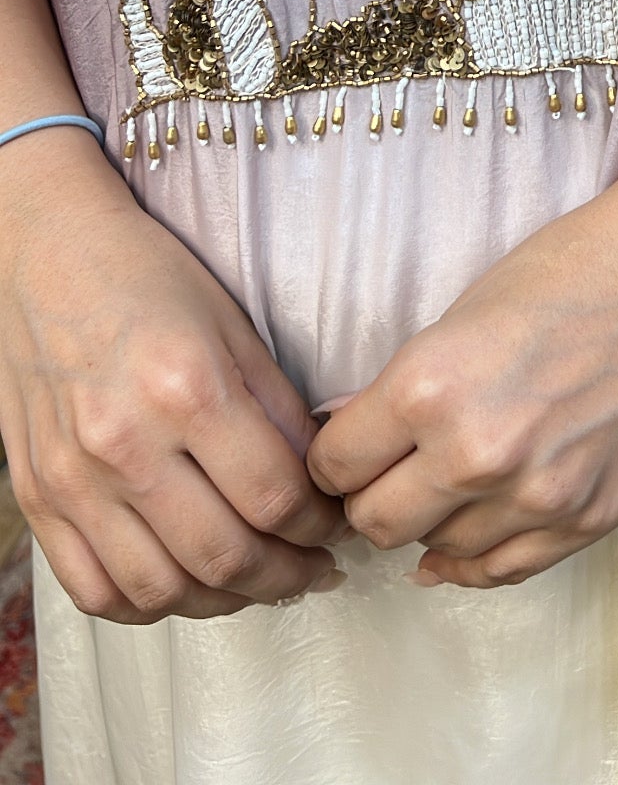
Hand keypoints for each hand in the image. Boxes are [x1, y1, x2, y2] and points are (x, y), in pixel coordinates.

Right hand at [0, 131, 348, 621]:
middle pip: (225, 555)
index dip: (321, 525)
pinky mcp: (38, 498)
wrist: (46, 255)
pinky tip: (184, 584)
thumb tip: (322, 479)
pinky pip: (95, 590)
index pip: (275, 497)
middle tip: (313, 568)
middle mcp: (126, 443)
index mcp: (187, 388)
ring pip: (162, 590)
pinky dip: (147, 605)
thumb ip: (278, 409)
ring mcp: (74, 479)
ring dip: (224, 601)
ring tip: (257, 581)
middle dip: (287, 575)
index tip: (336, 524)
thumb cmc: (144, 277)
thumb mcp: (232, 324)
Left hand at [307, 173, 617, 589]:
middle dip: (369, 499)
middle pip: (377, 524)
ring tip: (445, 484)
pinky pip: (504, 570)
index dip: (334, 457)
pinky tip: (470, 530)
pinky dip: (476, 556)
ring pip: (438, 553)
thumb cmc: (566, 273)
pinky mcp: (586, 520)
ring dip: (430, 523)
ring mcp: (536, 498)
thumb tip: (345, 437)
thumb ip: (401, 390)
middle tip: (384, 475)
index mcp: (429, 388)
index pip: (337, 466)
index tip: (344, 451)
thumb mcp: (457, 316)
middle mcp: (476, 455)